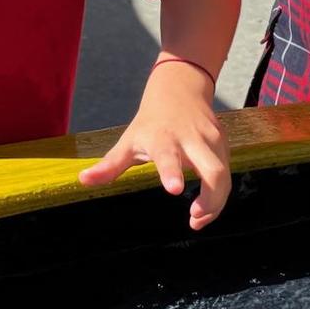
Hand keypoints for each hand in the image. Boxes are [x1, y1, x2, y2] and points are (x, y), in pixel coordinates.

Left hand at [79, 61, 231, 229]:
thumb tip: (82, 181)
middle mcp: (192, 139)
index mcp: (164, 138)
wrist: (179, 90)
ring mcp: (212, 141)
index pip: (169, 155)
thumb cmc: (150, 122)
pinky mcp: (223, 145)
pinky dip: (219, 195)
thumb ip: (109, 166)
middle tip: (194, 218)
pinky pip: (227, 175)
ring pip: (223, 176)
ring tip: (197, 218)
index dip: (172, 172)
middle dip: (211, 198)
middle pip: (213, 170)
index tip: (174, 190)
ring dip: (216, 202)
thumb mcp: (128, 141)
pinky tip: (206, 206)